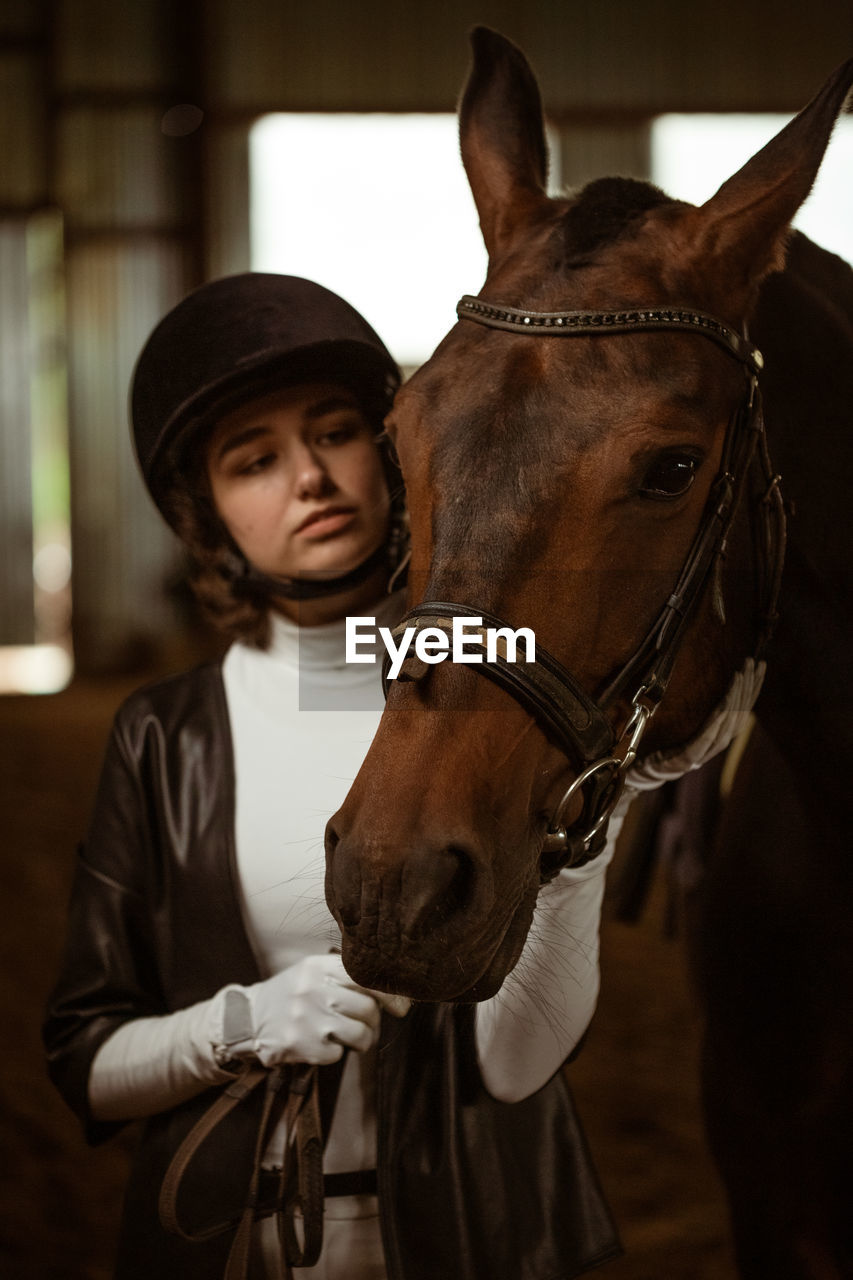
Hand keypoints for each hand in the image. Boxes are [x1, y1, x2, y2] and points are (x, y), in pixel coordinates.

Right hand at [243, 953, 408, 1067]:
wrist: (248, 1019)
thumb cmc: (290, 994)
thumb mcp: (313, 973)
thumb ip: (347, 977)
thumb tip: (394, 997)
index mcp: (319, 967)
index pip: (366, 976)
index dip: (390, 994)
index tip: (401, 1007)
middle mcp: (314, 990)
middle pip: (368, 1008)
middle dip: (373, 1020)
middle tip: (366, 1024)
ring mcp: (309, 1019)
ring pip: (360, 1033)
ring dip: (363, 1040)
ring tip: (352, 1038)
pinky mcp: (304, 1046)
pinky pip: (340, 1053)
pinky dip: (337, 1052)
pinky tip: (324, 1044)